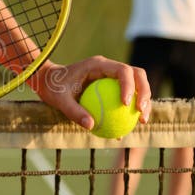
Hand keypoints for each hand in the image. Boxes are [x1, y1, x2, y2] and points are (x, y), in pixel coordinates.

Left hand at [31, 56, 150, 129]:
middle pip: (137, 75)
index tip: (127, 104)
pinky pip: (125, 97)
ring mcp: (112, 77)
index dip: (130, 85)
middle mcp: (109, 68)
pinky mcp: (111, 87)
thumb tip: (91, 126)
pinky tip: (128, 129)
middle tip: (141, 113)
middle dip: (144, 92)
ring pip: (136, 85)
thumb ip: (74, 111)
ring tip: (142, 121)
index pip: (122, 70)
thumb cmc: (53, 88)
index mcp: (98, 65)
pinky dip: (129, 111)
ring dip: (143, 102)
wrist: (49, 82)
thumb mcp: (59, 100)